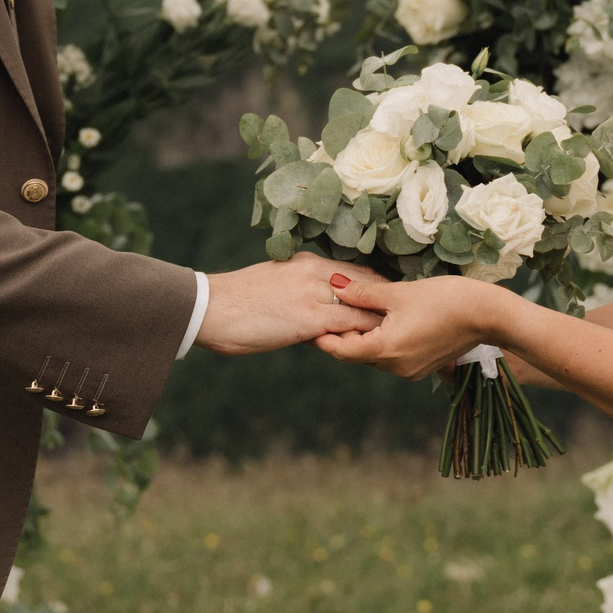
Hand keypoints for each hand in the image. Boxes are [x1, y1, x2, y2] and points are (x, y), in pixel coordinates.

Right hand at [194, 254, 383, 354]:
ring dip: (382, 323)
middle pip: (370, 284)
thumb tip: (313, 312)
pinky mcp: (310, 318)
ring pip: (366, 305)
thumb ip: (299, 294)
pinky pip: (351, 326)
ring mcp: (315, 293)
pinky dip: (366, 337)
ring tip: (396, 338)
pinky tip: (374, 350)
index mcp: (307, 262)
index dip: (375, 290)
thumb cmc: (235, 303)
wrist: (210, 308)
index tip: (387, 305)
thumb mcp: (274, 287)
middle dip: (386, 304)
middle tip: (402, 322)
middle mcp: (317, 272)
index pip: (356, 272)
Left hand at [314, 273, 512, 379]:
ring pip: (375, 356)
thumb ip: (363, 293)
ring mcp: (411, 370)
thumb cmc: (445, 299)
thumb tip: (335, 286)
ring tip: (356, 312)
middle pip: (357, 354)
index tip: (311, 323)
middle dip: (343, 334)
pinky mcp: (423, 366)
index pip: (341, 350)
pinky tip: (384, 320)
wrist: (487, 315)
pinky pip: (393, 357)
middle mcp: (396, 368)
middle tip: (329, 312)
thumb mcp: (399, 293)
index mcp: (386, 350)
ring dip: (364, 337)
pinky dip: (383, 341)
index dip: (324, 337)